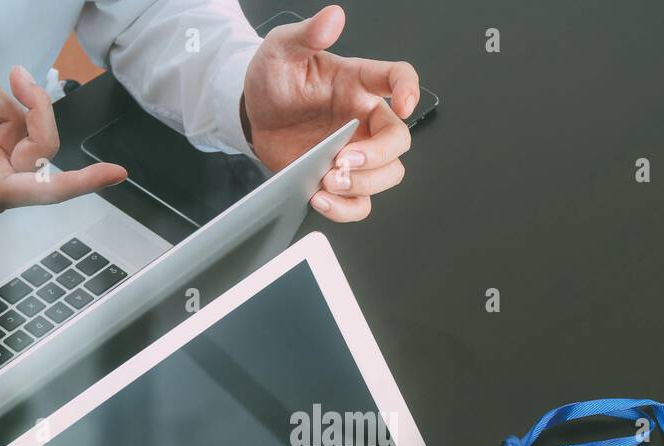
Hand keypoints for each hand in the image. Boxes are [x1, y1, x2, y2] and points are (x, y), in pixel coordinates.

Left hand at [241, 5, 418, 221]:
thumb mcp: (283, 49)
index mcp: (359, 84)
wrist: (253, 115)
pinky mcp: (341, 179)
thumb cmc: (274, 80)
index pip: (400, 78)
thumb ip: (309, 33)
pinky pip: (360, 203)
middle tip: (342, 159)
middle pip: (399, 141)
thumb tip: (332, 17)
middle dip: (377, 156)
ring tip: (328, 180)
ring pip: (387, 175)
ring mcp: (356, 152)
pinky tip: (322, 198)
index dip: (410, 90)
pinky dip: (346, 208)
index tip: (403, 104)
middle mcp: (364, 120)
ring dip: (362, 184)